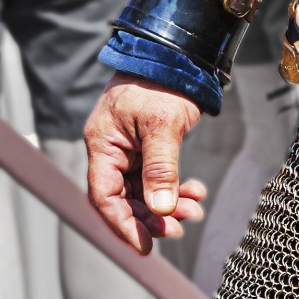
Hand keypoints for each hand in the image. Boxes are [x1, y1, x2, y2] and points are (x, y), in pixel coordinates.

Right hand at [84, 72, 205, 254]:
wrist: (178, 54)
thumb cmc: (164, 82)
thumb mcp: (163, 125)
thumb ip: (161, 168)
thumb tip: (159, 210)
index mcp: (104, 144)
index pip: (105, 196)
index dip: (123, 224)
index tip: (145, 245)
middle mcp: (112, 148)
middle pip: (124, 197)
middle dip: (151, 216)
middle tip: (179, 228)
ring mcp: (129, 147)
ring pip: (144, 189)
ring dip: (168, 203)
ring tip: (194, 210)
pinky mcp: (147, 144)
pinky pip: (156, 175)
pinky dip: (175, 187)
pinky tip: (195, 192)